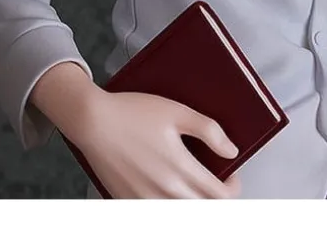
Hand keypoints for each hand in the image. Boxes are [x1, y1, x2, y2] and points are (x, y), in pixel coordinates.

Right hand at [69, 88, 241, 198]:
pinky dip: (167, 206)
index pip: (220, 196)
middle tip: (215, 184)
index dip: (233, 188)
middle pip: (204, 210)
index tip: (231, 177)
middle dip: (215, 200)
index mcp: (180, 169)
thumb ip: (209, 130)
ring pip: (181, 216)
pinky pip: (155, 214)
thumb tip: (231, 150)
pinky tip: (166, 191)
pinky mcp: (129, 202)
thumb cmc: (132, 112)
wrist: (93, 121)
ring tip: (192, 188)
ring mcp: (145, 201)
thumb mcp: (177, 111)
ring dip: (192, 205)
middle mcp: (165, 191)